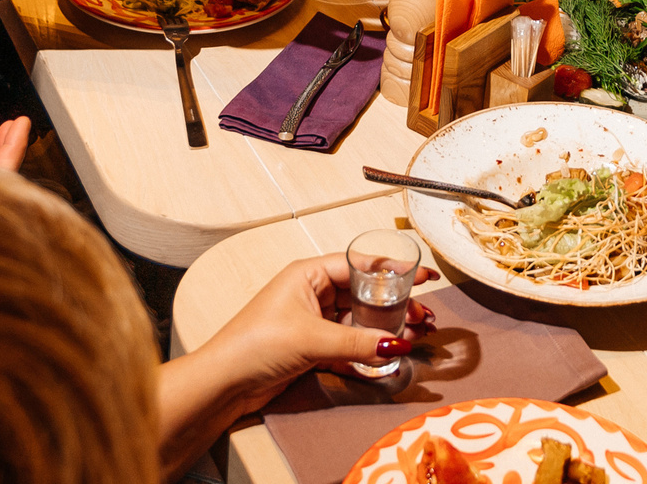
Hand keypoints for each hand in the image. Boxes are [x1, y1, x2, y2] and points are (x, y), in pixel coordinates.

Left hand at [158, 254, 437, 450]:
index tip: (422, 276)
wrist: (224, 382)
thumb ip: (358, 342)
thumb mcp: (313, 339)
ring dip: (382, 329)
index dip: (392, 270)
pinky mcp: (310, 347)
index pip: (359, 264)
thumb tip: (397, 344)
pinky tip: (384, 356)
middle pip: (362, 293)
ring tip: (411, 335)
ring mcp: (311, 321)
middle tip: (422, 315)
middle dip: (393, 303)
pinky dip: (365, 350)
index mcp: (307, 274)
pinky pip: (346, 343)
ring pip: (357, 320)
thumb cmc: (255, 345)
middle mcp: (311, 292)